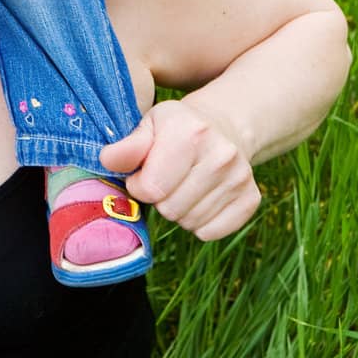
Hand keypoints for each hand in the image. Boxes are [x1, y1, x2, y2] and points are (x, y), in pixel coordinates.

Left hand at [98, 96, 260, 241]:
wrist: (223, 128)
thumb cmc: (176, 128)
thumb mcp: (149, 125)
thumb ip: (127, 146)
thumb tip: (106, 160)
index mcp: (191, 133)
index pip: (152, 188)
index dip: (139, 186)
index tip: (143, 174)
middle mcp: (221, 155)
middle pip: (170, 209)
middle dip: (159, 199)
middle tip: (165, 180)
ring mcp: (239, 178)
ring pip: (190, 223)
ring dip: (179, 211)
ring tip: (182, 187)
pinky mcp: (251, 199)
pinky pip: (211, 232)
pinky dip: (200, 223)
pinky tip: (199, 198)